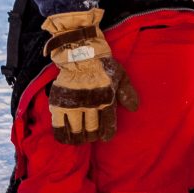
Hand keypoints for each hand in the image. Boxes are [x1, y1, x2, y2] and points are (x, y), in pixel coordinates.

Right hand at [42, 9, 140, 143]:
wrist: (80, 53)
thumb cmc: (103, 65)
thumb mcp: (121, 76)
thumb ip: (128, 92)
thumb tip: (135, 108)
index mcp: (106, 98)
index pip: (108, 124)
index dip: (107, 133)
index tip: (105, 136)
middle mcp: (90, 104)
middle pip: (92, 130)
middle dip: (92, 135)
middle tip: (91, 135)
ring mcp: (73, 105)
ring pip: (76, 131)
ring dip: (79, 138)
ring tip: (80, 139)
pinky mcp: (58, 103)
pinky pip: (59, 126)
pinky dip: (63, 135)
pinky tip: (66, 139)